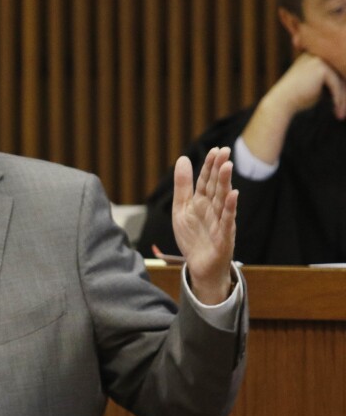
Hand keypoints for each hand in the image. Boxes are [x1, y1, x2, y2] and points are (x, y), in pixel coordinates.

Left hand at [171, 147, 237, 304]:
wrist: (200, 266)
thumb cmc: (193, 238)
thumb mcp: (181, 209)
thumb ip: (182, 186)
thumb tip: (182, 159)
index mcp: (202, 202)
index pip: (206, 180)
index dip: (209, 165)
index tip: (214, 149)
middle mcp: (213, 209)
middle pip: (216, 186)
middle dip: (219, 169)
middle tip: (224, 151)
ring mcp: (220, 221)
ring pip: (223, 199)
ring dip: (225, 183)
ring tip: (227, 166)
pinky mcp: (224, 236)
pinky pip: (227, 220)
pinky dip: (229, 208)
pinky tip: (233, 195)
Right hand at [243, 53, 345, 164]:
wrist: (279, 103)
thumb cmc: (294, 100)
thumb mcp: (314, 88)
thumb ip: (328, 83)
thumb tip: (345, 86)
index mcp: (312, 57)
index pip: (334, 70)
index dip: (340, 86)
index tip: (341, 104)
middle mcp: (315, 55)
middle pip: (339, 72)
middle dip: (343, 91)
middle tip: (343, 108)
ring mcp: (318, 60)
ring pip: (340, 79)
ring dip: (342, 96)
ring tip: (341, 111)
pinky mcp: (321, 68)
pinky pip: (336, 84)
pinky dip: (338, 98)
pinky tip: (337, 109)